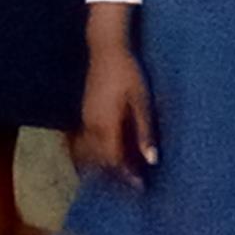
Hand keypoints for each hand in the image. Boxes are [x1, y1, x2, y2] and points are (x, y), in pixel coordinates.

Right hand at [74, 7, 157, 178]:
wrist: (105, 49)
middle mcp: (91, 126)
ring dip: (102, 167)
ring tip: (119, 173)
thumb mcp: (141, 100)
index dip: (126, 175)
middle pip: (100, 162)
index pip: (114, 160)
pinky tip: (103, 156)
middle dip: (115, 175)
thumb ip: (145, 130)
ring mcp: (83, 120)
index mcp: (106, 125)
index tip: (140, 185)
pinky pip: (82, 143)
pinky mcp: (82, 114)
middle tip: (132, 183)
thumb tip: (152, 159)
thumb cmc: (127, 72)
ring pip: (88, 155)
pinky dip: (92, 155)